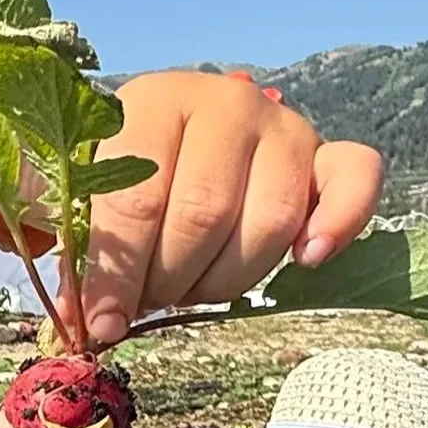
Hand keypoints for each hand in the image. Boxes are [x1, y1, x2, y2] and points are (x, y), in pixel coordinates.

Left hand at [79, 69, 383, 344]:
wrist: (170, 139)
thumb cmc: (116, 176)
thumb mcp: (75, 197)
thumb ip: (71, 248)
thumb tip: (77, 326)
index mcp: (154, 102)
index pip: (137, 201)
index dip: (116, 276)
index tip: (100, 324)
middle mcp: (227, 103)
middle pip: (203, 217)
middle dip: (167, 280)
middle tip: (147, 300)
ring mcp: (284, 127)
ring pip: (268, 224)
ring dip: (225, 279)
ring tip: (191, 284)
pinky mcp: (326, 155)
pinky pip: (356, 181)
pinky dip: (340, 222)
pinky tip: (308, 260)